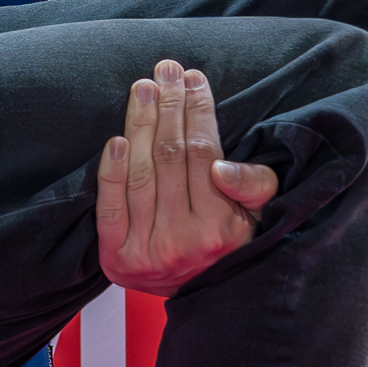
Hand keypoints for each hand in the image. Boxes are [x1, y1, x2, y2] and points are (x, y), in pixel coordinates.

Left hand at [95, 60, 280, 296]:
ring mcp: (147, 250)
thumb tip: (222, 166)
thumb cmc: (229, 243)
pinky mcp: (116, 257)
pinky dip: (111, 170)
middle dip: (168, 107)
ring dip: (140, 124)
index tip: (193, 79)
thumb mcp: (258, 216)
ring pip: (140, 173)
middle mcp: (184, 240)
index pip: (203, 153)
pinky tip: (117, 138)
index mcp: (222, 227)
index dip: (198, 111)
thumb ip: (253, 186)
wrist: (198, 296)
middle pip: (170, 156)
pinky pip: (110, 206)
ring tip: (143, 89)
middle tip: (164, 70)